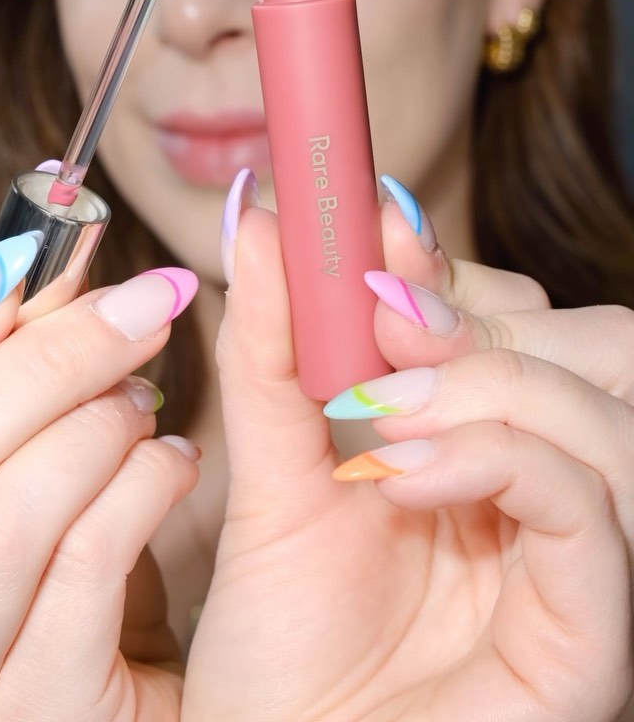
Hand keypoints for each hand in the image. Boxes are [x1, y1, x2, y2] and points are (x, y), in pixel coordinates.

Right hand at [0, 237, 199, 720]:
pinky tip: (175, 466)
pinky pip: (83, 575)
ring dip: (90, 431)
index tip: (17, 264)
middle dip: (45, 360)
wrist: (177, 718)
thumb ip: (25, 394)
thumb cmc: (93, 594)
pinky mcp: (42, 716)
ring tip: (148, 404)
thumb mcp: (43, 486)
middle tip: (141, 307)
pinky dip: (139, 492)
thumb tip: (34, 271)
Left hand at [183, 188, 633, 720]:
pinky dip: (502, 460)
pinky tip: (401, 474)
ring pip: (606, 410)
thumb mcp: (267, 467)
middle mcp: (545, 487)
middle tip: (382, 319)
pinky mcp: (590, 633)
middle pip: (591, 346)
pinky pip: (593, 509)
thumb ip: (276, 345)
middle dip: (483, 317)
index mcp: (482, 440)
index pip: (517, 316)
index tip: (369, 229)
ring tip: (377, 417)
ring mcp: (578, 558)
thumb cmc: (279, 643)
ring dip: (490, 382)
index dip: (454, 267)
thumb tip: (263, 219)